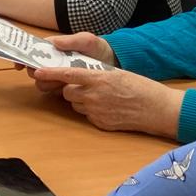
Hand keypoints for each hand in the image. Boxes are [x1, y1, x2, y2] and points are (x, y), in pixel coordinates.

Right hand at [25, 34, 117, 90]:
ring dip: (47, 84)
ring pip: (42, 83)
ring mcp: (58, 76)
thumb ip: (72, 40)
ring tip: (60, 83)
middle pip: (34, 70)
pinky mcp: (66, 87)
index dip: (23, 58)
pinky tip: (66, 89)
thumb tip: (55, 43)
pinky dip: (57, 92)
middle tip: (44, 74)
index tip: (19, 65)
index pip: (32, 52)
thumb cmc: (98, 48)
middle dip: (36, 74)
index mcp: (53, 49)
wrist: (113, 63)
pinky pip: (55, 92)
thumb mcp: (87, 40)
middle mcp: (52, 63)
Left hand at [32, 65, 182, 138]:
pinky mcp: (101, 123)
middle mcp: (94, 96)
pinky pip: (87, 116)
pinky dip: (92, 111)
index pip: (67, 75)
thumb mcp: (117, 74)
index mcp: (98, 79)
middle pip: (68, 92)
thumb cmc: (141, 87)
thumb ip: (96, 75)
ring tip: (101, 97)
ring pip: (76, 104)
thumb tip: (80, 75)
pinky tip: (108, 108)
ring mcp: (97, 111)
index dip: (50, 74)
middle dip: (71, 89)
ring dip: (81, 100)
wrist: (158, 109)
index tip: (37, 72)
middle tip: (86, 86)